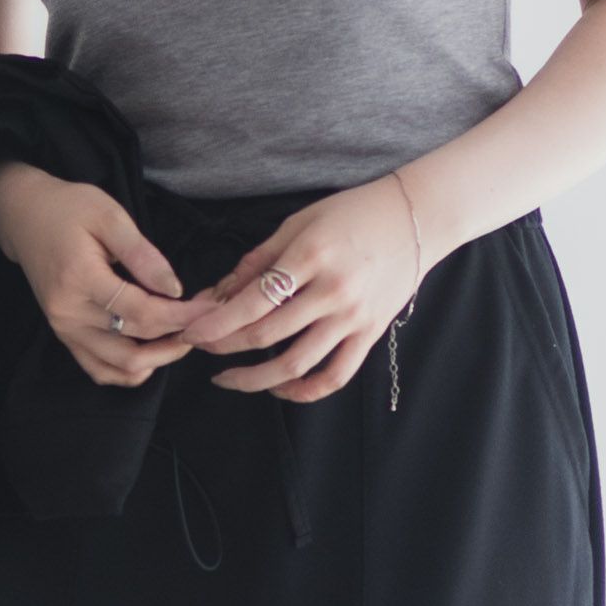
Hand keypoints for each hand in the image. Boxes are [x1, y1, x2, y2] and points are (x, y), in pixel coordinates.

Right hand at [0, 163, 221, 386]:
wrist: (25, 216)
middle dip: (177, 338)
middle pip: (134, 345)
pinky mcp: (64, 335)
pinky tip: (153, 355)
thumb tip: (175, 290)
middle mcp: (69, 313)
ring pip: (118, 367)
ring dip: (157, 360)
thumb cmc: (69, 208)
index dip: (181, 316)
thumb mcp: (110, 216)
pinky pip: (99, 369)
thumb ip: (143, 255)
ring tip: (185, 338)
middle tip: (206, 323)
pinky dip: (129, 371)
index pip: (141, 313)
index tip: (209, 308)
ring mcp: (64, 329)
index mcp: (80, 279)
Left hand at [179, 175, 427, 401]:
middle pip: (266, 335)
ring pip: (296, 365)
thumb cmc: (352, 213)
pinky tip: (279, 388)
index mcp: (310, 257)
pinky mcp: (370, 334)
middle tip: (201, 349)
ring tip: (229, 379)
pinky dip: (304, 391)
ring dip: (255, 379)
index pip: (251, 302)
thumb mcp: (299, 223)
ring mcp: (353, 317)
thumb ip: (259, 260)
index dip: (215, 323)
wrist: (415, 219)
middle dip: (224, 347)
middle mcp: (332, 292)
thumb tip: (219, 293)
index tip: (190, 332)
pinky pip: (335, 375)